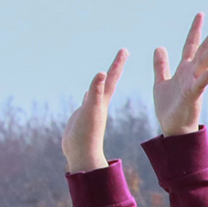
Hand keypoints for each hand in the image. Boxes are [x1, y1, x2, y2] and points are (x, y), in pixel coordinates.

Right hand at [62, 50, 126, 173]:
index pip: (111, 78)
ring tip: (105, 71)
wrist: (82, 156)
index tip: (125, 50)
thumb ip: (95, 92)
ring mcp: (92, 109)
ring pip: (98, 90)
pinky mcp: (83, 116)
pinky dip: (89, 93)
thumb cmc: (87, 136)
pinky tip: (87, 92)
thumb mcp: (91, 111)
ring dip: (102, 79)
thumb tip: (101, 73)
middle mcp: (99, 103)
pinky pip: (88, 100)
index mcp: (102, 101)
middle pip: (108, 81)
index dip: (117, 64)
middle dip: (114, 67)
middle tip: (122, 53)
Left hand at [153, 14, 207, 137]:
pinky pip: (200, 84)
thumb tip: (159, 47)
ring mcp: (194, 83)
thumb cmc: (169, 107)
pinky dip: (207, 77)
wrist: (172, 128)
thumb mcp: (160, 82)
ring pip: (206, 63)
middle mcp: (191, 73)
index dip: (195, 30)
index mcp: (184, 69)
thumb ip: (161, 65)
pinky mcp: (192, 96)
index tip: (200, 14)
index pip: (191, 44)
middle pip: (204, 49)